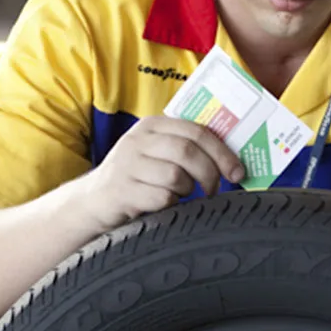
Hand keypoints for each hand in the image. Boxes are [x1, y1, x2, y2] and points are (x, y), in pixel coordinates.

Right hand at [84, 116, 245, 230]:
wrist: (93, 202)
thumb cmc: (137, 178)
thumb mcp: (156, 154)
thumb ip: (185, 148)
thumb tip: (231, 162)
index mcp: (152, 126)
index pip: (197, 131)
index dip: (222, 152)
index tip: (237, 171)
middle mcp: (137, 140)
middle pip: (189, 152)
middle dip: (210, 174)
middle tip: (213, 190)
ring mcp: (127, 164)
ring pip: (176, 175)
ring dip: (186, 190)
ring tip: (179, 194)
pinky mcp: (121, 190)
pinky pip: (161, 197)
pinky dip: (169, 204)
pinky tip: (162, 204)